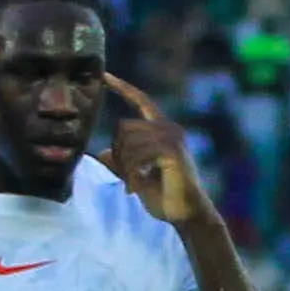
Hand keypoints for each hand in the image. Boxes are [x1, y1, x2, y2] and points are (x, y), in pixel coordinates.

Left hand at [102, 74, 207, 225]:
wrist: (186, 215)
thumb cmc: (164, 197)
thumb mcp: (136, 177)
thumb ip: (122, 163)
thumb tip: (103, 153)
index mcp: (161, 130)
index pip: (140, 100)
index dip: (122, 87)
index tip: (103, 75)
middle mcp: (169, 128)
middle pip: (123, 126)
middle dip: (117, 154)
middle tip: (125, 177)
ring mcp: (172, 138)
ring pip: (128, 141)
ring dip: (124, 168)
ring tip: (132, 186)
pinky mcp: (172, 152)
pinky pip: (138, 155)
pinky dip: (131, 173)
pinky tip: (135, 188)